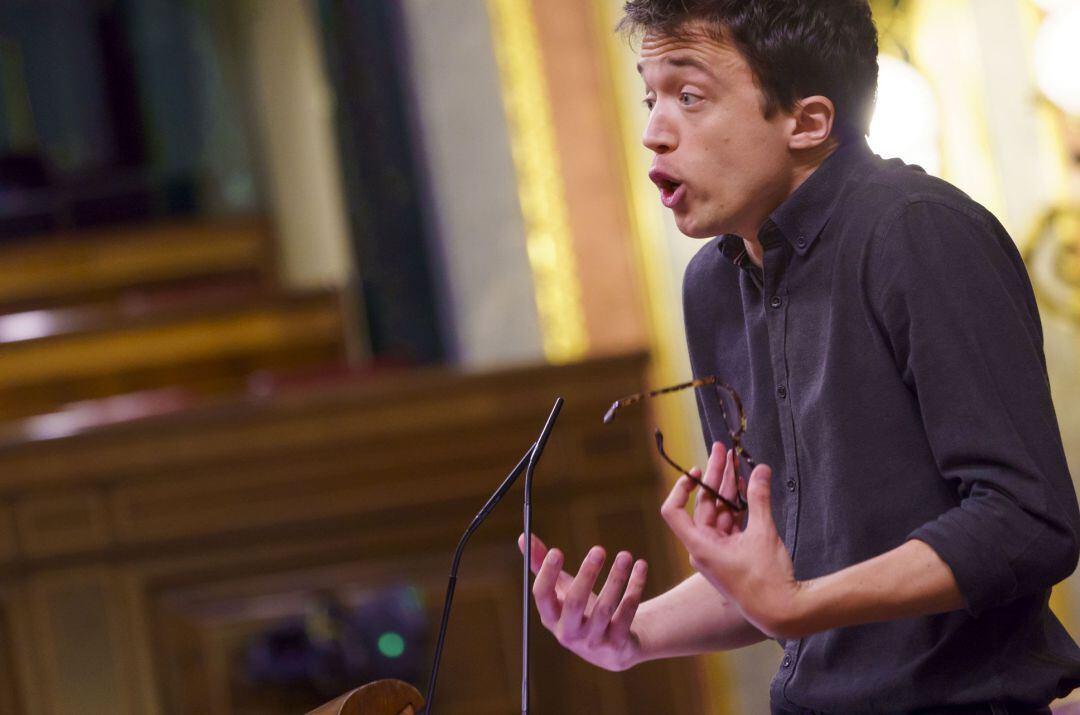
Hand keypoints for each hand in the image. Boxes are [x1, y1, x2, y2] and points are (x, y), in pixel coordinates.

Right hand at [518, 533, 647, 671]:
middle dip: (587, 575)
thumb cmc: (582, 610)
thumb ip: (542, 564)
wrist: (613, 647)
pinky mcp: (618, 644)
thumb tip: (523, 536)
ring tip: (626, 555)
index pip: (542, 596)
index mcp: (551, 617)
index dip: (547, 574)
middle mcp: (569, 632)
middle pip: (575, 603)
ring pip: (606, 608)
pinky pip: (627, 613)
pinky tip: (641, 566)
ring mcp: (594, 641)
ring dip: (616, 579)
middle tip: (599, 549)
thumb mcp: (562, 588)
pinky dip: (635, 587)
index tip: (557, 550)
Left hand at [660, 448, 805, 639]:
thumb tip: (760, 468)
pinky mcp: (733, 554)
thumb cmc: (767, 579)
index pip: (674, 511)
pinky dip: (738, 507)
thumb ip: (759, 498)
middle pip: (703, 505)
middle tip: (723, 450)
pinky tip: (746, 486)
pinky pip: (730, 524)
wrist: (782, 612)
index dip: (681, 488)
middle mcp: (704, 548)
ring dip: (728, 489)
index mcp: (700, 545)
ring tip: (737, 462)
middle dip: (715, 477)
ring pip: (719, 513)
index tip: (698, 469)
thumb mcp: (763, 533)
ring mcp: (718, 551)